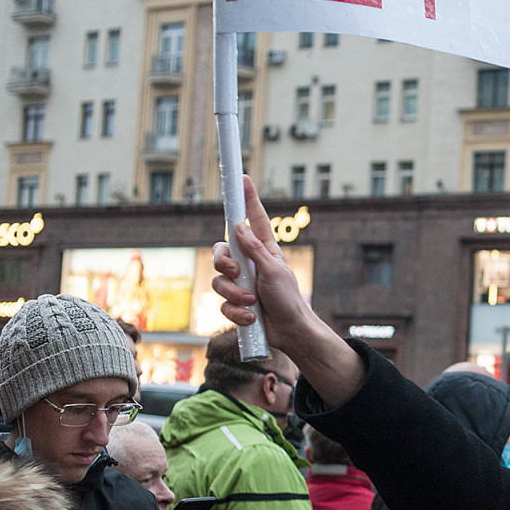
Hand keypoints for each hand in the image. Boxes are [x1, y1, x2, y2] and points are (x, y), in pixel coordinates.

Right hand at [212, 176, 363, 405]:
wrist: (290, 332)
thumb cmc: (289, 299)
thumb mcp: (274, 271)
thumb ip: (255, 249)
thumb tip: (239, 225)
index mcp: (263, 250)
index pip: (252, 218)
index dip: (247, 198)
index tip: (242, 177)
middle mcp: (249, 263)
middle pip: (221, 251)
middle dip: (223, 262)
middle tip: (236, 272)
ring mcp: (241, 283)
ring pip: (218, 281)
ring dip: (234, 294)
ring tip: (252, 303)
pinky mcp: (236, 304)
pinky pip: (222, 304)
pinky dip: (236, 313)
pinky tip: (252, 318)